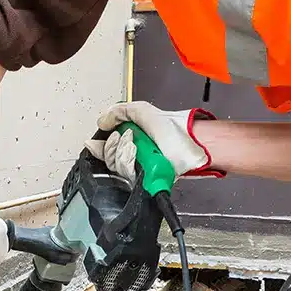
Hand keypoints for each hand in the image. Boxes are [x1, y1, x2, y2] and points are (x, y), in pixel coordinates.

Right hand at [86, 102, 222, 183]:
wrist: (188, 146)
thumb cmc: (173, 130)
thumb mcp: (142, 111)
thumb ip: (119, 112)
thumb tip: (102, 122)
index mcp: (130, 137)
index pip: (105, 145)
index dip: (104, 142)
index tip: (108, 134)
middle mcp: (131, 153)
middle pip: (107, 156)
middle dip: (114, 146)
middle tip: (128, 139)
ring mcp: (136, 167)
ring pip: (115, 166)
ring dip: (122, 154)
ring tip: (136, 147)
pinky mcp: (141, 179)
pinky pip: (124, 175)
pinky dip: (128, 164)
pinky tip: (138, 157)